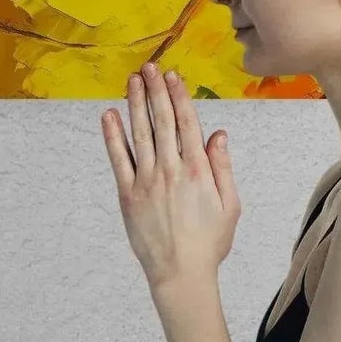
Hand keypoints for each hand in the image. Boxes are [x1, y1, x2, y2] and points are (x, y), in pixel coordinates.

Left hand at [101, 62, 241, 290]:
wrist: (181, 273)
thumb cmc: (209, 242)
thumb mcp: (230, 205)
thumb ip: (222, 167)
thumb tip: (217, 134)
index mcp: (197, 170)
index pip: (186, 123)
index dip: (178, 96)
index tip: (172, 76)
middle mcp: (171, 169)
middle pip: (161, 121)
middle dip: (155, 91)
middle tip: (149, 68)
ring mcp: (146, 181)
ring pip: (140, 133)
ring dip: (135, 104)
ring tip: (132, 81)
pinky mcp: (128, 195)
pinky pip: (119, 159)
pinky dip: (113, 136)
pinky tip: (109, 116)